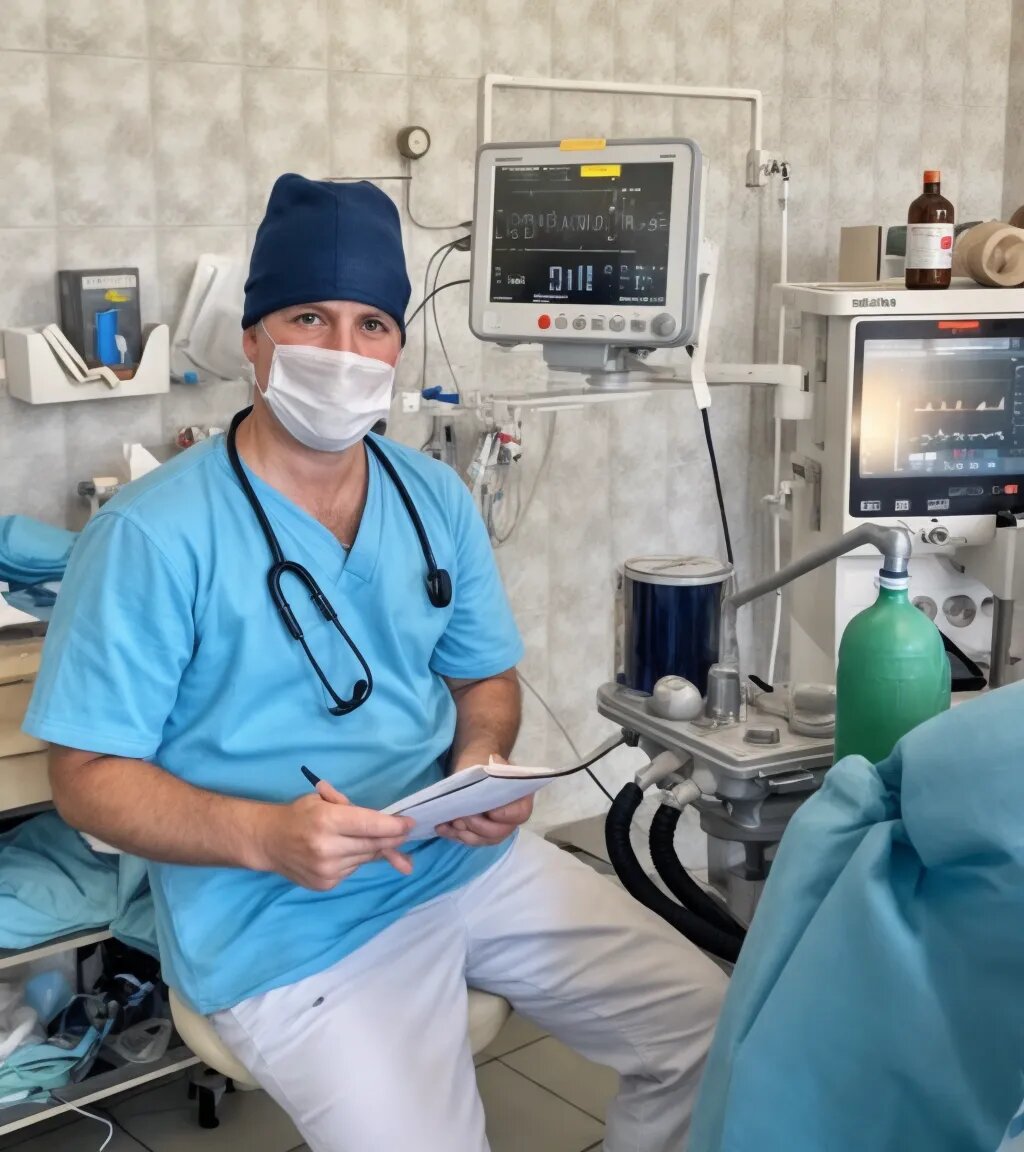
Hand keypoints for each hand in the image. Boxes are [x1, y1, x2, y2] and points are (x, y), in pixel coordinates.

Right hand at [250, 780, 414, 890]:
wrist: (268, 841)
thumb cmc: (299, 814)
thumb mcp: (322, 799)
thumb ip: (352, 807)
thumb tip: (386, 824)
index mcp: (327, 821)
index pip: (370, 825)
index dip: (394, 826)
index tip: (410, 824)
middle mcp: (327, 848)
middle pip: (373, 844)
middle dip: (392, 838)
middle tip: (404, 832)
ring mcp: (326, 870)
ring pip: (366, 858)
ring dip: (373, 848)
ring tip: (362, 838)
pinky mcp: (325, 884)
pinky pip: (353, 870)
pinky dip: (355, 859)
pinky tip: (344, 851)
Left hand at [435, 753, 532, 846]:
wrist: (477, 772)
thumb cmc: (487, 767)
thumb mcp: (493, 762)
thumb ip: (497, 765)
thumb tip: (494, 761)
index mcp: (521, 801)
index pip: (519, 814)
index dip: (504, 815)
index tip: (488, 810)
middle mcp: (511, 821)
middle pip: (497, 832)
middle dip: (477, 826)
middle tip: (461, 816)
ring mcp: (495, 832)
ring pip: (481, 840)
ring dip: (463, 833)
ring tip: (449, 822)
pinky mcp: (479, 837)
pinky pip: (468, 840)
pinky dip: (454, 835)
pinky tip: (442, 827)